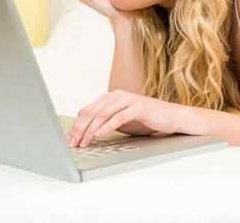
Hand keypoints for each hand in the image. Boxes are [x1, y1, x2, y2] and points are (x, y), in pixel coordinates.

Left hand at [66, 89, 194, 147]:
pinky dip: (107, 126)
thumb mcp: (121, 121)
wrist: (170, 117)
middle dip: (80, 129)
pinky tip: (99, 134)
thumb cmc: (145, 119)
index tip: (69, 140)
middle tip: (73, 143)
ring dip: (90, 130)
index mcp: (110, 97)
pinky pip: (118, 117)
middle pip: (91, 112)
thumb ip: (106, 122)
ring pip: (102, 114)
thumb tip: (86, 134)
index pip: (87, 110)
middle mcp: (117, 95)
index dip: (76, 126)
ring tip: (84, 142)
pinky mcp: (137, 107)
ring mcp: (127, 100)